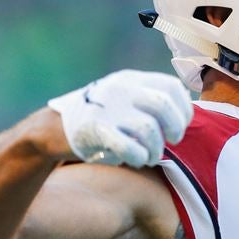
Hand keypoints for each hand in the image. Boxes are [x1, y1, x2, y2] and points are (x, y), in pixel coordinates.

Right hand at [46, 70, 192, 167]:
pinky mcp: (95, 129)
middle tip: (171, 142)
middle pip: (163, 105)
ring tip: (149, 156)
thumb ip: (149, 101)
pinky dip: (137, 156)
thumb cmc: (99, 119)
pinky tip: (134, 159)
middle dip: (175, 128)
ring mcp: (107, 108)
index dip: (183, 109)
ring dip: (155, 149)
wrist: (52, 128)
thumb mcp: (123, 99)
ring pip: (148, 129)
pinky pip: (128, 146)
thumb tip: (185, 114)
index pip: (171, 87)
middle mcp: (120, 89)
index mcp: (131, 79)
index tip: (180, 127)